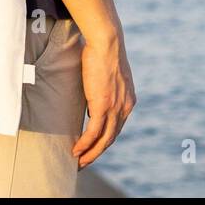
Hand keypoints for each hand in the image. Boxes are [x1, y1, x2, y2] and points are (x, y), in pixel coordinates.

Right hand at [72, 29, 135, 168]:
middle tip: (85, 162)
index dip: (105, 140)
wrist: (107, 41)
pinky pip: (94, 132)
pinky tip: (76, 151)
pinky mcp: (103, 105)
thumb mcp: (107, 75)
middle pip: (112, 138)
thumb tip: (92, 99)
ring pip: (104, 140)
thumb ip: (103, 90)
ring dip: (91, 153)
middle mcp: (125, 107)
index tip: (93, 147)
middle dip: (98, 152)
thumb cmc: (103, 51)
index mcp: (128, 101)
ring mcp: (115, 108)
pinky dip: (85, 143)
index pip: (117, 127)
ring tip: (79, 162)